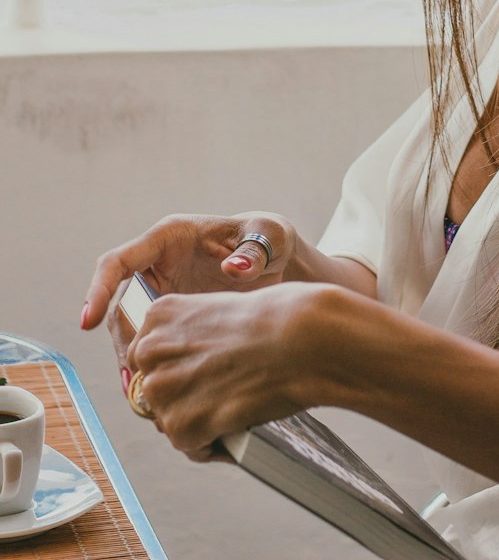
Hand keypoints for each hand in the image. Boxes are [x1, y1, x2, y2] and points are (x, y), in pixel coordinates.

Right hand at [81, 213, 299, 371]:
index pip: (119, 261)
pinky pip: (150, 343)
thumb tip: (233, 270)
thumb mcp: (269, 236)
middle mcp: (157, 265)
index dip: (99, 289)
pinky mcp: (171, 317)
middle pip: (119, 304)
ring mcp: (162, 293)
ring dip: (131, 360)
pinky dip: (149, 366)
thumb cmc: (270, 239)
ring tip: (140, 391)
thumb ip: (253, 251)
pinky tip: (154, 393)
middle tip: (131, 374)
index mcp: (170, 237)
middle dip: (120, 340)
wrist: (279, 261)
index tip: (89, 319)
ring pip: (130, 329)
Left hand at [128, 284, 317, 460]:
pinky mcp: (181, 425)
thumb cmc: (279, 316)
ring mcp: (163, 389)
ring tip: (234, 412)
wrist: (304, 337)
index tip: (204, 373)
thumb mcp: (223, 307)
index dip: (178, 369)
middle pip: (155, 390)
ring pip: (170, 420)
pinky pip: (190, 447)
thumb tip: (194, 368)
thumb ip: (196, 335)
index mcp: (160, 314)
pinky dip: (212, 445)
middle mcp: (151, 350)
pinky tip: (236, 428)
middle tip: (223, 394)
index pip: (149, 356)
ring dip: (198, 422)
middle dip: (184, 397)